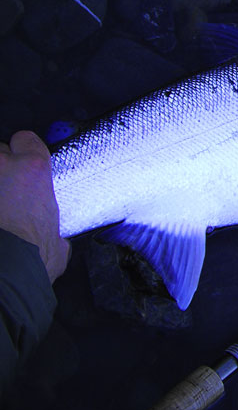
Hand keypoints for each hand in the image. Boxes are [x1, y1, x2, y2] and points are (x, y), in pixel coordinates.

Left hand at [0, 131, 69, 282]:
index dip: (23, 151)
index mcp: (34, 169)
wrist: (8, 271)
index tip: (22, 164)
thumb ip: (54, 229)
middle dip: (1, 169)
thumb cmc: (35, 256)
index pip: (25, 139)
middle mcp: (3, 166)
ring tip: (0, 205)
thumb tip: (57, 241)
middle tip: (5, 191)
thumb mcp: (59, 240)